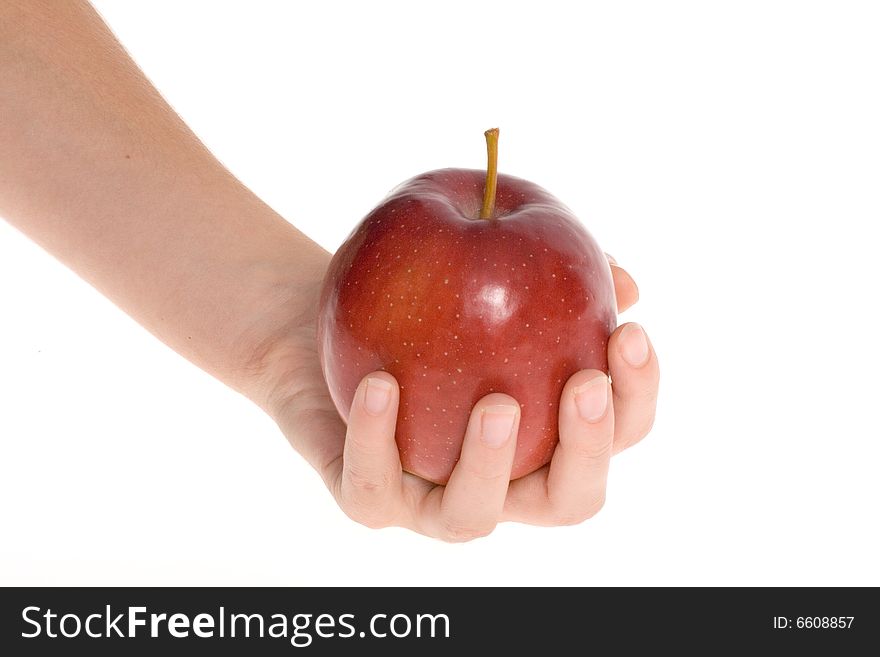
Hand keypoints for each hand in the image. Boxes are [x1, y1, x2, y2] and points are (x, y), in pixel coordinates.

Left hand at [262, 256, 657, 540]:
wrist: (328, 323)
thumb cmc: (428, 301)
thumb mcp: (495, 269)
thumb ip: (561, 276)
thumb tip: (624, 281)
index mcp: (546, 436)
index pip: (618, 433)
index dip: (636, 394)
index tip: (629, 331)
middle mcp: (500, 480)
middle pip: (570, 499)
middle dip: (587, 448)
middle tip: (584, 383)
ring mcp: (432, 499)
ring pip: (472, 515)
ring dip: (490, 462)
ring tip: (496, 403)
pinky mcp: (368, 496)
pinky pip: (371, 486)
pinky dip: (375, 437)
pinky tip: (382, 383)